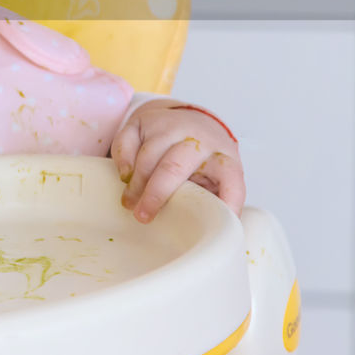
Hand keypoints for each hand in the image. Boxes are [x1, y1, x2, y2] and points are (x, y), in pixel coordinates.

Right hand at [110, 100, 243, 222]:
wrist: (190, 119)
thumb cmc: (203, 160)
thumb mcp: (215, 178)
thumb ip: (211, 200)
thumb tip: (211, 234)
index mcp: (224, 159)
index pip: (231, 183)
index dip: (226, 205)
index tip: (214, 229)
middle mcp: (199, 139)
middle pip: (175, 167)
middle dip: (156, 194)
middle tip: (142, 215)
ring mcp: (171, 126)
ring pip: (149, 155)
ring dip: (136, 183)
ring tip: (130, 202)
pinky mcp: (145, 119)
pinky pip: (127, 141)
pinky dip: (123, 162)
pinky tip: (125, 177)